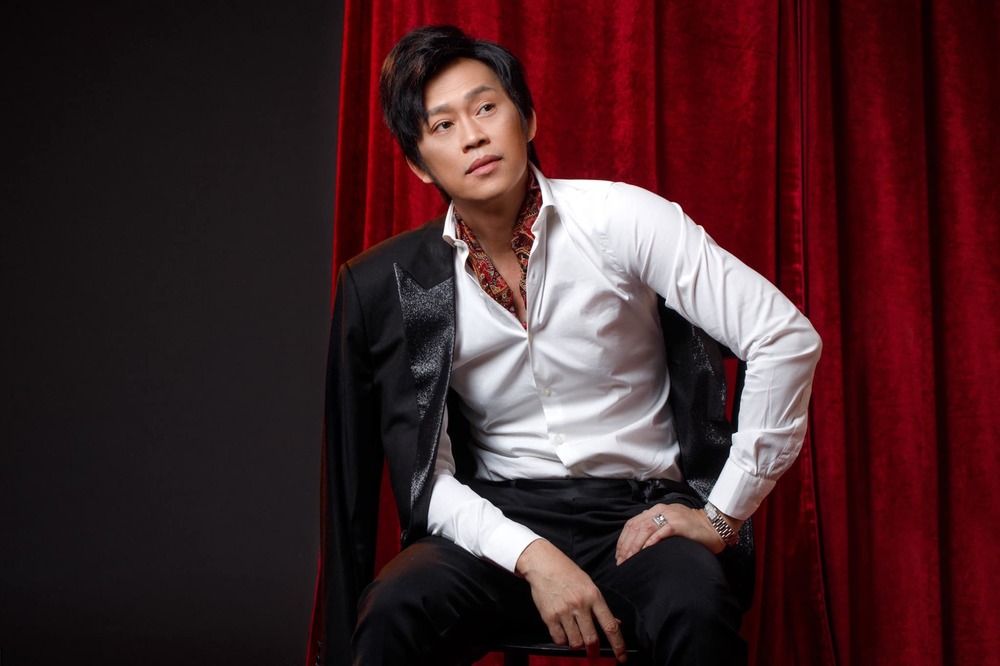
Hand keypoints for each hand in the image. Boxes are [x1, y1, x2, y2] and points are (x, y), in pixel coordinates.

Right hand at [515, 539, 627, 661]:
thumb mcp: (589, 585)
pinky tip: (563, 632)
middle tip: (593, 657)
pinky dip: (563, 640)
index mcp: (594, 596)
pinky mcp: (549, 616)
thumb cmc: (568, 574)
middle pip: (591, 639)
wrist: (543, 564)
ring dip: (577, 645)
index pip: (610, 626)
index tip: (622, 657)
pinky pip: (559, 639)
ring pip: (575, 642)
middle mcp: (580, 605)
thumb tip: (615, 623)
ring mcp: (564, 611)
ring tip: (575, 637)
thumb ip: (600, 606)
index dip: (618, 645)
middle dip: (594, 653)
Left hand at [615, 503, 741, 563]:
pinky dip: (650, 542)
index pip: (632, 523)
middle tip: (622, 562)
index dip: (623, 540)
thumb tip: (637, 545)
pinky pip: (660, 532)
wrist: (714, 526)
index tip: (619, 555)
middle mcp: (660, 510)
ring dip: (634, 546)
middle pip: (635, 527)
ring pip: (644, 530)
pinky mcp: (678, 524)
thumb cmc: (692, 528)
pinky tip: (644, 552)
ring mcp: (669, 516)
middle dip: (626, 546)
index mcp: (656, 510)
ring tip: (629, 560)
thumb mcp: (669, 523)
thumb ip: (655, 528)